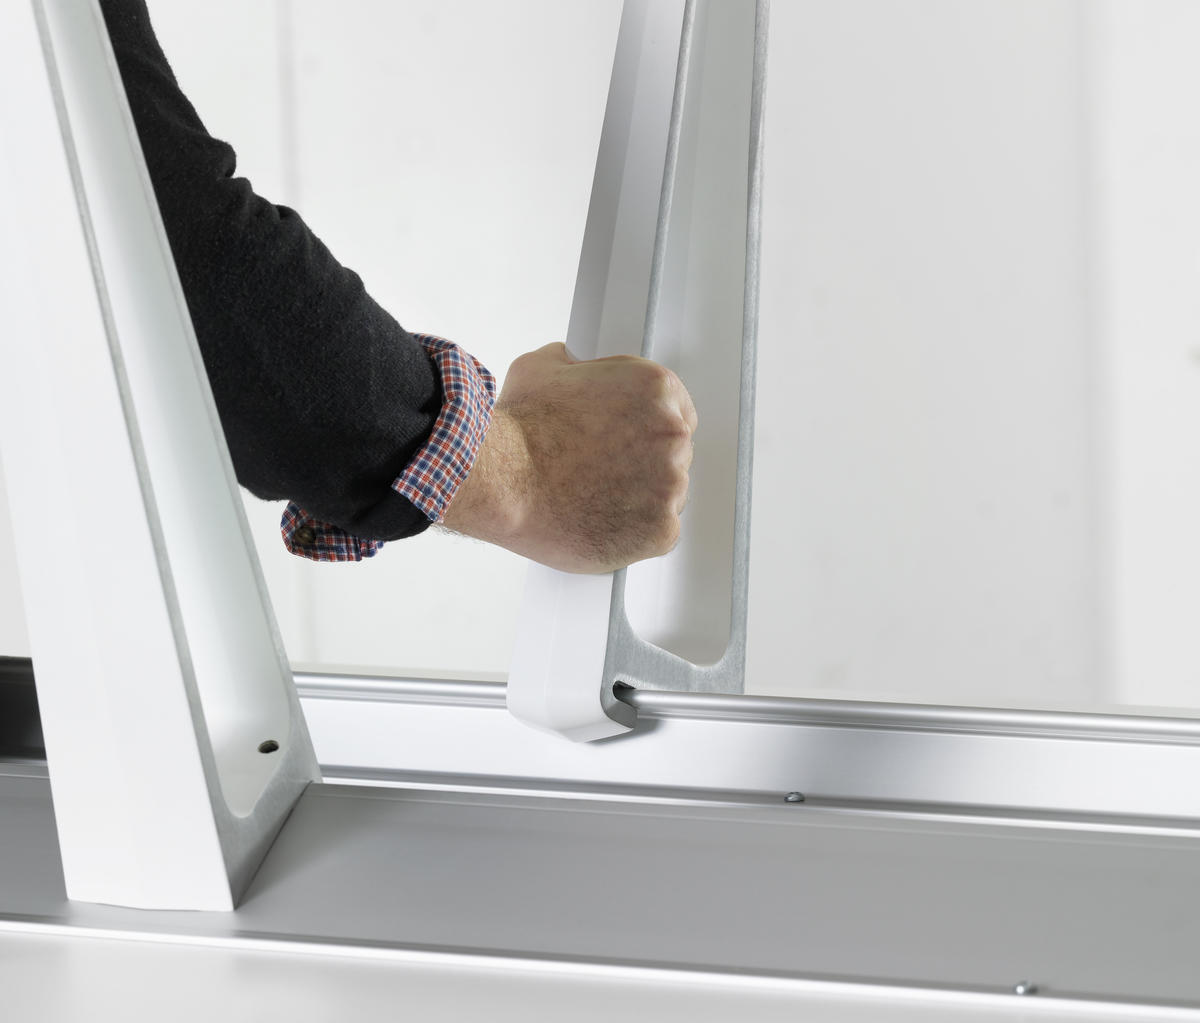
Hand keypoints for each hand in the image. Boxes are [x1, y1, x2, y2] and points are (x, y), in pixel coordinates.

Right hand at [441, 342, 696, 572]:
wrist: (502, 481)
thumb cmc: (519, 431)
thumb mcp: (542, 368)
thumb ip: (574, 364)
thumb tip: (572, 364)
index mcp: (656, 389)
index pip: (676, 410)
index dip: (646, 429)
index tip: (626, 441)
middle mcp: (672, 434)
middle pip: (673, 454)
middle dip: (641, 464)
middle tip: (599, 472)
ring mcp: (670, 485)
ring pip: (666, 496)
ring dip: (638, 499)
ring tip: (592, 498)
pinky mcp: (660, 529)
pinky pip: (659, 533)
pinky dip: (634, 533)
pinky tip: (601, 522)